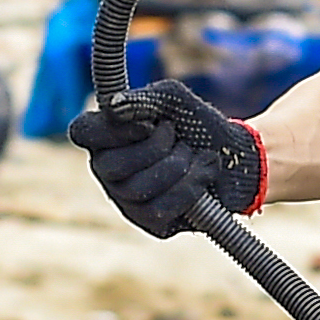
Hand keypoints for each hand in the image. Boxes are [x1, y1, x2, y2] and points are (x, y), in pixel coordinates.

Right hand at [70, 80, 263, 236]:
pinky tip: (203, 176)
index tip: (146, 124)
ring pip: (136, 190)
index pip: (82, 132)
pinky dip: (189, 188)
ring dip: (176, 167)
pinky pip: (159, 210)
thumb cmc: (198, 124)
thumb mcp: (176, 100)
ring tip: (194, 156)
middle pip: (109, 166)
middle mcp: (109, 169)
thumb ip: (146, 97)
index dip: (111, 130)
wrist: (237, 157)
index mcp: (106, 136)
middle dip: (155, 149)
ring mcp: (126, 199)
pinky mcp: (151, 222)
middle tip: (178, 139)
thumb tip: (114, 106)